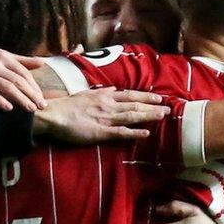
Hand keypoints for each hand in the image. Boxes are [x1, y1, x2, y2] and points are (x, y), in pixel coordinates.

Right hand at [0, 48, 51, 110]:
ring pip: (6, 86)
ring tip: (30, 108)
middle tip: (41, 106)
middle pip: (17, 80)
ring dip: (20, 98)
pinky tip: (8, 108)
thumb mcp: (0, 57)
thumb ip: (21, 61)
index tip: (41, 99)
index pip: (23, 73)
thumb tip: (42, 62)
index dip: (34, 86)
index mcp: (3, 57)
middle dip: (31, 94)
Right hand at [32, 87, 167, 144]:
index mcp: (105, 96)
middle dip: (153, 106)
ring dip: (149, 116)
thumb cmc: (67, 105)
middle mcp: (109, 105)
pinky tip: (146, 134)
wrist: (54, 115)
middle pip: (136, 104)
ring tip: (163, 116)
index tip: (158, 97)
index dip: (146, 95)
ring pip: (132, 116)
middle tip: (169, 108)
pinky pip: (121, 132)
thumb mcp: (87, 93)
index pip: (130, 94)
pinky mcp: (101, 132)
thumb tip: (114, 89)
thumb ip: (102, 92)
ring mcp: (106, 118)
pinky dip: (135, 133)